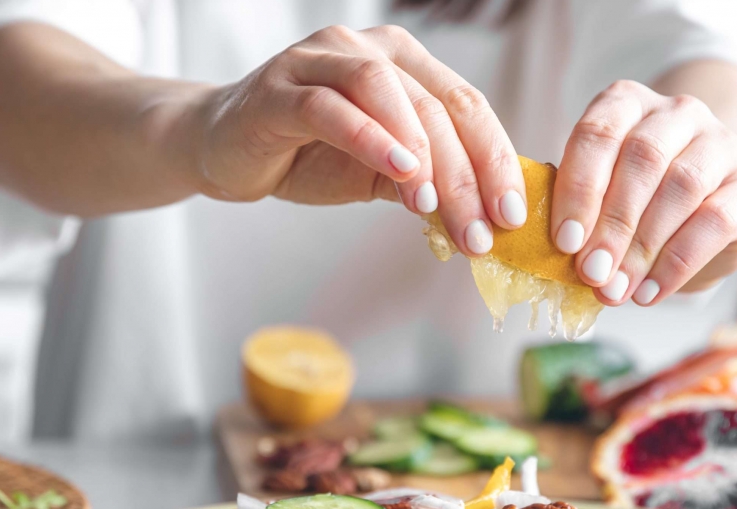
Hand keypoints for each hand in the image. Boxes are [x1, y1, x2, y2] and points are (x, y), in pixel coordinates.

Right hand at [198, 25, 524, 256]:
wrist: (224, 148)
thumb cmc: (307, 155)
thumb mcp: (378, 174)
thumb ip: (423, 183)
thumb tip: (482, 219)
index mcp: (403, 64)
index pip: (465, 105)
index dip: (495, 160)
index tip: (513, 215)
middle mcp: (368, 50)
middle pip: (435, 106)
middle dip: (466, 174)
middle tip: (482, 231)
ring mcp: (320, 60)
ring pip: (389, 95)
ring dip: (423, 154)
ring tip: (438, 206)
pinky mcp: (280, 87)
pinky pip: (332, 108)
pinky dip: (371, 138)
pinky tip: (399, 171)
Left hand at [551, 80, 736, 305]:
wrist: (700, 207)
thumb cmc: (632, 196)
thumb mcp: (598, 190)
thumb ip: (577, 206)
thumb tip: (557, 248)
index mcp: (626, 102)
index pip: (598, 133)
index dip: (579, 188)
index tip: (565, 240)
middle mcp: (677, 113)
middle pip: (643, 158)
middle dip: (612, 222)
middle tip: (591, 271)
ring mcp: (720, 146)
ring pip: (682, 186)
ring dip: (643, 245)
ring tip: (616, 288)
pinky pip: (716, 221)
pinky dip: (677, 262)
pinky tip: (650, 291)